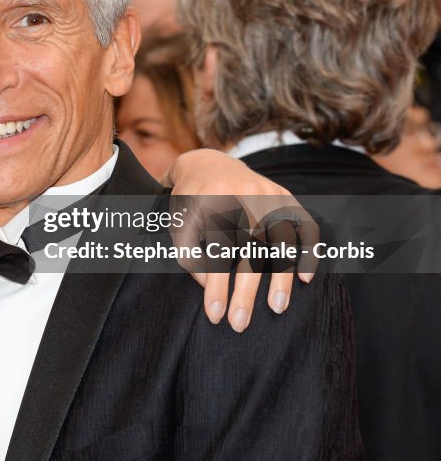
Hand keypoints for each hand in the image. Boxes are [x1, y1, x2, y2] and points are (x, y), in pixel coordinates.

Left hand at [164, 149, 318, 332]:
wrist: (207, 164)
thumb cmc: (190, 202)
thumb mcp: (178, 222)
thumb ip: (188, 254)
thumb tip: (208, 288)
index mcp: (212, 200)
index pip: (216, 253)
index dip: (216, 286)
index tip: (215, 315)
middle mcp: (243, 194)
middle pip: (248, 251)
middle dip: (245, 291)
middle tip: (241, 324)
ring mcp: (268, 193)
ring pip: (280, 240)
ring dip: (279, 277)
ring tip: (277, 307)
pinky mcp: (285, 194)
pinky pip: (304, 224)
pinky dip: (308, 251)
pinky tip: (305, 278)